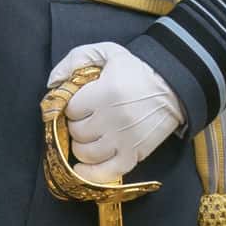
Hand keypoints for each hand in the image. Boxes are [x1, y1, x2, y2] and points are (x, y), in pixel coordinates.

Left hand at [46, 45, 180, 183]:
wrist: (174, 85)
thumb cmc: (136, 69)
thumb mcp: (106, 52)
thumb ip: (75, 59)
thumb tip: (52, 82)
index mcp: (105, 93)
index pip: (71, 110)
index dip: (71, 108)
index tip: (79, 104)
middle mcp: (114, 119)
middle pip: (77, 132)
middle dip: (76, 126)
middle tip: (85, 119)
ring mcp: (125, 139)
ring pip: (87, 153)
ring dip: (81, 146)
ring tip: (89, 137)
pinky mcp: (136, 154)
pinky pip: (108, 172)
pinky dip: (92, 173)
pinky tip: (83, 167)